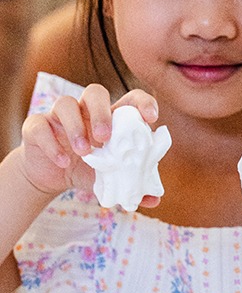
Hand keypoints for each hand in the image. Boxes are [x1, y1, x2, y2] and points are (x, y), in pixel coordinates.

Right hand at [18, 86, 160, 200]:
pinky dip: (52, 144)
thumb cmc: (88, 169)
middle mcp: (85, 110)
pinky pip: (40, 126)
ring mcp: (59, 116)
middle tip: (106, 137)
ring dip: (76, 127)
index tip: (150, 117)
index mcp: (110, 118)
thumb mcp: (112, 178)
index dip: (143, 103)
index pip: (130, 99)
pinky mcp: (37, 126)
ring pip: (65, 104)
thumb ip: (133, 185)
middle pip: (95, 92)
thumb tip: (154, 200)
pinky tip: (63, 162)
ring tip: (84, 152)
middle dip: (102, 112)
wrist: (52, 176)